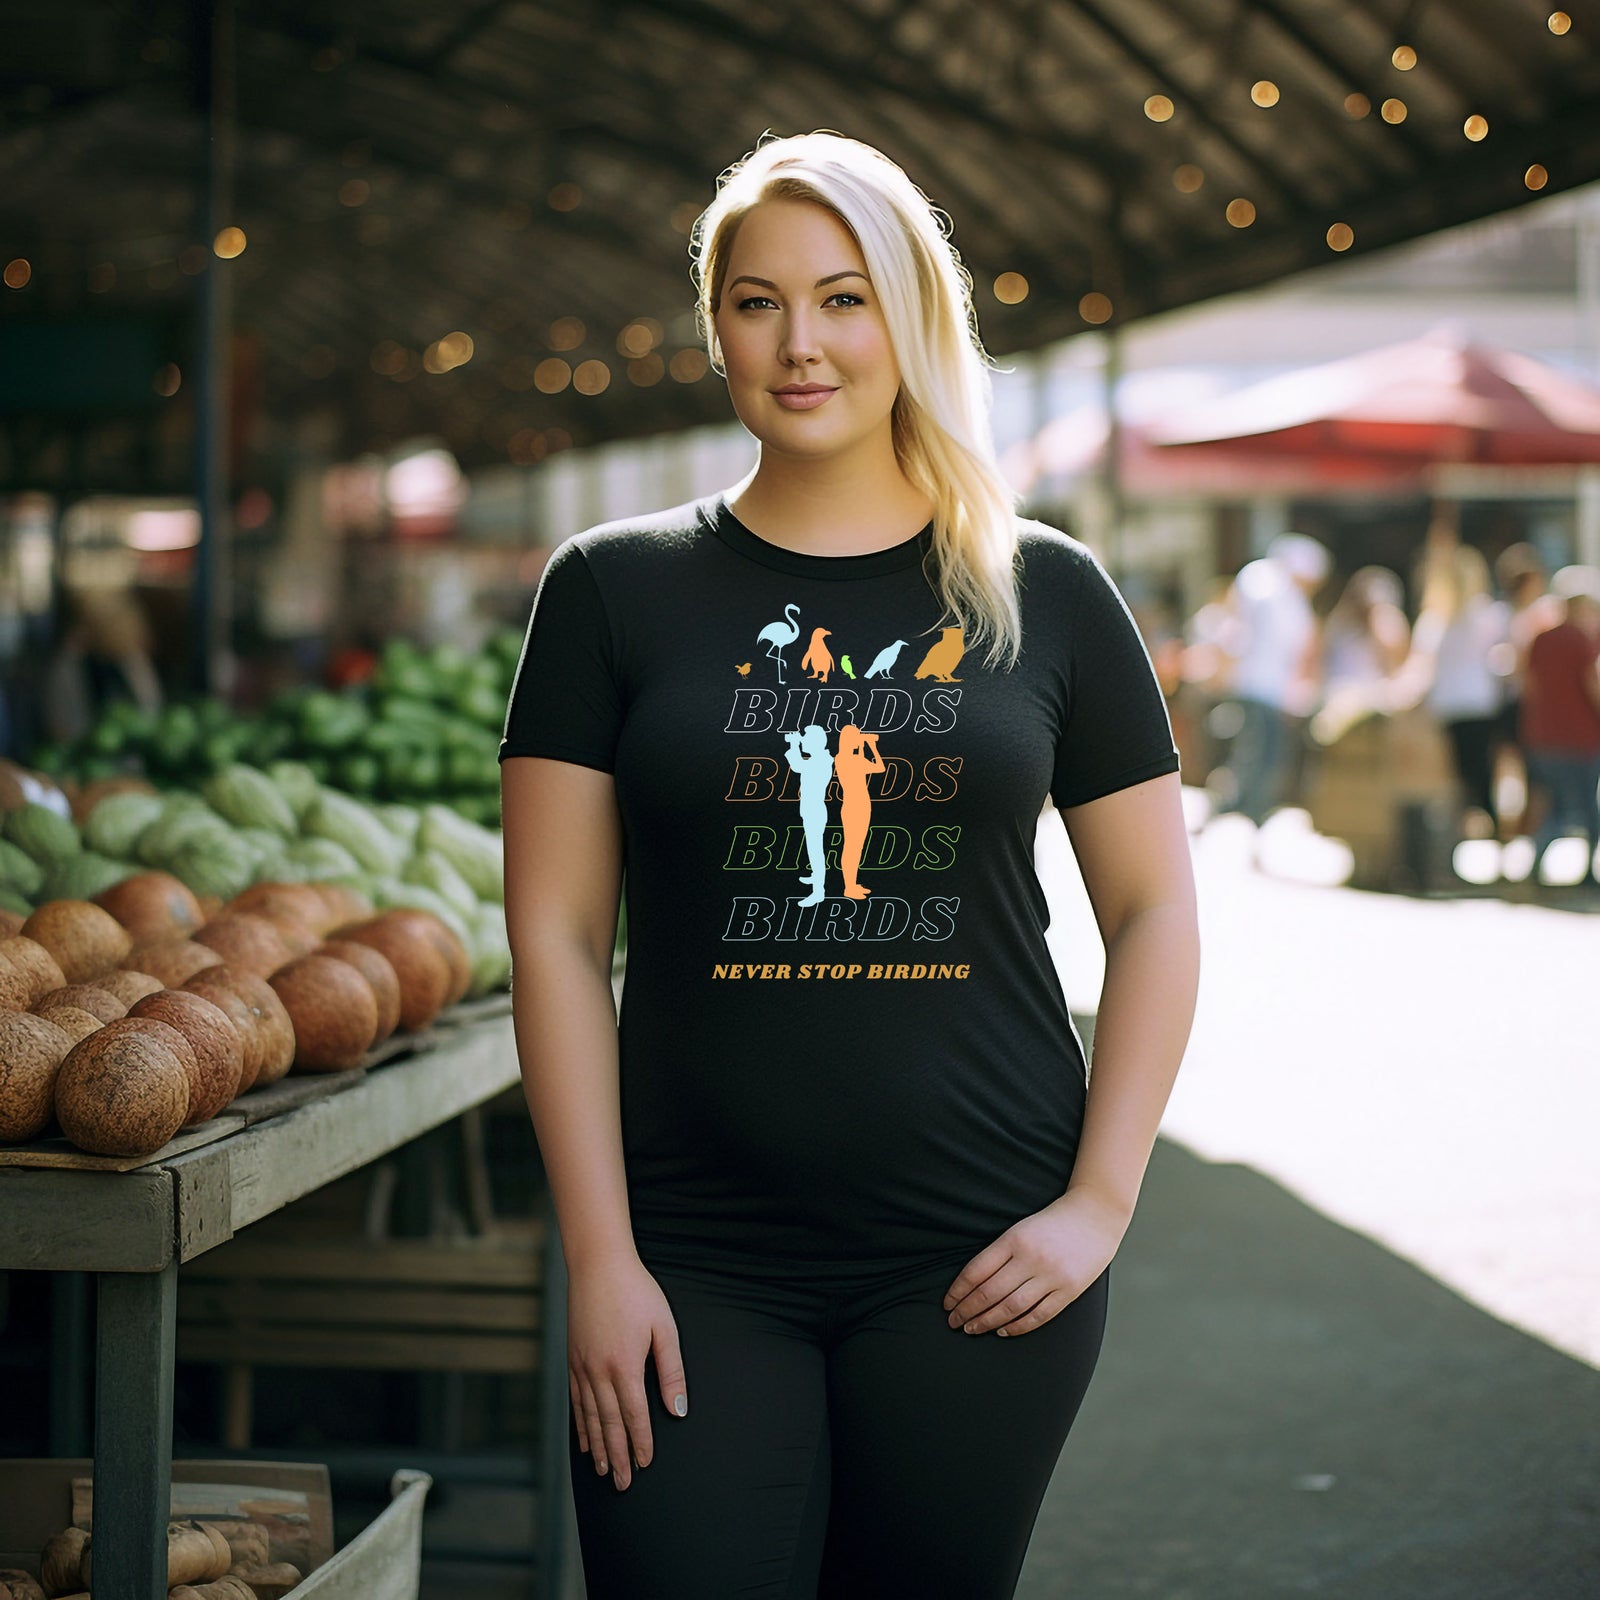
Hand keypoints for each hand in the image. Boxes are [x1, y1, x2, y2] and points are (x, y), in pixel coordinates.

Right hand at [567, 1253, 688, 1490]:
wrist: (598, 1265)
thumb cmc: (637, 1292)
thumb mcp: (664, 1327)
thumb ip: (672, 1371)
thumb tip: (678, 1410)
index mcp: (625, 1366)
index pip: (634, 1415)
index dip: (641, 1442)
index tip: (645, 1464)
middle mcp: (598, 1372)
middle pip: (609, 1424)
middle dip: (618, 1456)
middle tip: (623, 1484)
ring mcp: (581, 1367)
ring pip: (590, 1418)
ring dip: (598, 1447)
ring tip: (603, 1471)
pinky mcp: (572, 1359)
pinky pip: (576, 1401)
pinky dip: (581, 1425)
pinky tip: (584, 1440)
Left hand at [943, 1186, 1131, 1337]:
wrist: (1095, 1215)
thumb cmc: (1051, 1222)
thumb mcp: (1019, 1228)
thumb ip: (998, 1253)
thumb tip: (971, 1285)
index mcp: (1014, 1239)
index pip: (977, 1271)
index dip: (958, 1291)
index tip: (947, 1303)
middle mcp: (1031, 1258)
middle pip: (990, 1292)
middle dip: (968, 1310)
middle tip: (953, 1322)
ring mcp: (1052, 1276)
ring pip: (1011, 1308)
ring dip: (987, 1322)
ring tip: (972, 1329)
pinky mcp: (1069, 1290)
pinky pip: (1039, 1315)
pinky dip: (1018, 1327)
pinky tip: (1002, 1331)